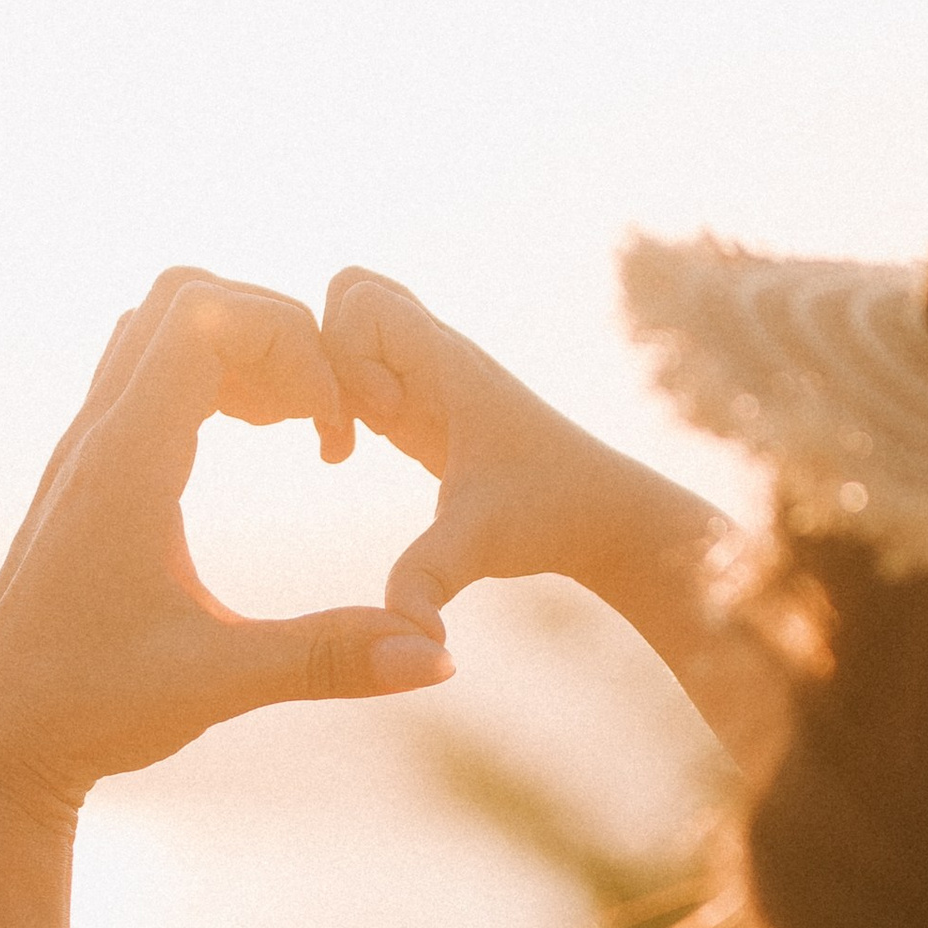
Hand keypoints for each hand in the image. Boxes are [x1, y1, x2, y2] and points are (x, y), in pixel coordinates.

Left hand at [0, 270, 450, 823]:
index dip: (290, 345)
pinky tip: (247, 446)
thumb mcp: (219, 682)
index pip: (205, 317)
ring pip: (156, 329)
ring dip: (237, 350)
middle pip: (183, 297)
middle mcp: (97, 437)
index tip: (329, 430)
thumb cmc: (90, 708)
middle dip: (272, 330)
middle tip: (316, 415)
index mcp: (126, 463)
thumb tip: (439, 657)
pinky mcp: (86, 475)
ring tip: (291, 425)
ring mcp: (84, 450)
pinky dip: (206, 380)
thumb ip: (329, 660)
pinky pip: (144, 376)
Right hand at [321, 268, 790, 783]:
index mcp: (446, 363)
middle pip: (351, 290)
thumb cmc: (551, 515)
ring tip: (341, 439)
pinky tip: (348, 453)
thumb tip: (408, 637)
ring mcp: (427, 376)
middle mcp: (435, 356)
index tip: (376, 422)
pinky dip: (337, 394)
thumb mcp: (480, 546)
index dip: (343, 356)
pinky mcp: (421, 404)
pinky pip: (359, 364)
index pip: (360, 298)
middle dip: (322, 349)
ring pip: (351, 323)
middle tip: (344, 421)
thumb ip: (430, 580)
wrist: (605, 515)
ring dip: (327, 374)